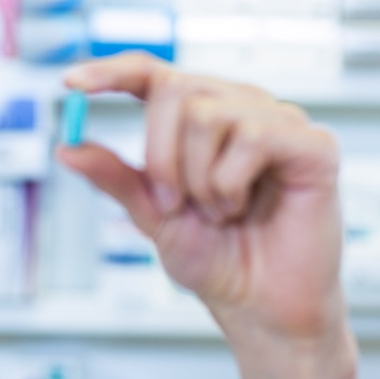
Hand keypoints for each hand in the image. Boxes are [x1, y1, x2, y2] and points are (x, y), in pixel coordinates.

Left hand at [56, 53, 363, 378]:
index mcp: (199, 116)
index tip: (69, 84)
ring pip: (208, 114)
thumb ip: (116, 178)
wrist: (259, 306)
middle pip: (174, 88)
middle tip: (172, 204)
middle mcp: (239, 106)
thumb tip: (66, 147)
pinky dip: (230, 184)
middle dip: (159, 155)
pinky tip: (241, 208)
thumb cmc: (217, 258)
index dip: (110, 71)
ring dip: (197, 178)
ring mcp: (279, 121)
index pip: (151, 72)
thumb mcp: (151, 215)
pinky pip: (252, 137)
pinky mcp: (313, 144)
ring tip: (218, 212)